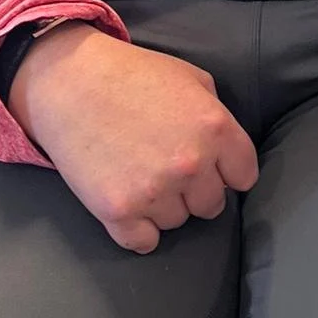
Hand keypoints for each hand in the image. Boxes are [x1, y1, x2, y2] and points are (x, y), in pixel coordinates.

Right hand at [8, 23, 257, 253]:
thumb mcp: (191, 78)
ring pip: (178, 221)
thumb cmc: (135, 75)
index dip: (231, 171)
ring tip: (144, 173)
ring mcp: (154, 191)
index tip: (217, 168)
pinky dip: (140, 229)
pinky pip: (145, 242)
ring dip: (166, 205)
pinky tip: (131, 201)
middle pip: (213, 204)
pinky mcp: (118, 212)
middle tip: (173, 169)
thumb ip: (217, 114)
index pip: (245, 175)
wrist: (72, 83)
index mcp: (215, 127)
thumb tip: (228, 150)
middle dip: (198, 189)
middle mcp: (191, 164)